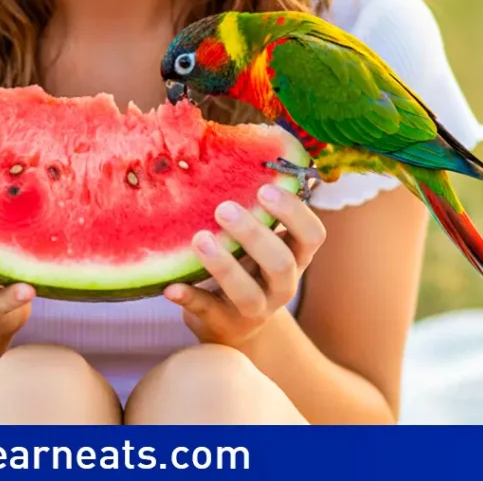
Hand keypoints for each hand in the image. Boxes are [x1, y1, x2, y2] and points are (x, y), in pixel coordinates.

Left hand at [164, 183, 326, 347]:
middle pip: (281, 264)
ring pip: (248, 294)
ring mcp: (255, 310)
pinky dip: (189, 298)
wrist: (233, 322)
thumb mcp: (260, 241)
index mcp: (295, 257)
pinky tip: (170, 287)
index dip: (294, 213)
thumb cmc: (247, 264)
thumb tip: (234, 157)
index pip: (312, 236)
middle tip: (224, 209)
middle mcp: (282, 285)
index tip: (264, 189)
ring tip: (199, 239)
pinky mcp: (223, 324)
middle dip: (254, 235)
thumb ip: (257, 212)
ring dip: (224, 266)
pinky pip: (207, 312)